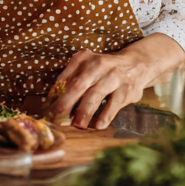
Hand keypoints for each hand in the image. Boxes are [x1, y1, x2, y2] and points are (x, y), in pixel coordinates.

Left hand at [48, 34, 184, 129]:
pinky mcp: (126, 89)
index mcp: (83, 59)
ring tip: (78, 125)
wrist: (137, 64)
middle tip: (58, 119)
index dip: (55, 96)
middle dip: (66, 104)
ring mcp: (113, 77)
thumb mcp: (86, 67)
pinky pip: (113, 104)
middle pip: (78, 85)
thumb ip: (70, 81)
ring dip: (84, 112)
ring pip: (95, 95)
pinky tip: (98, 126)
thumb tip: (51, 103)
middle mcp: (97, 65)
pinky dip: (105, 116)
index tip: (47, 111)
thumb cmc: (104, 70)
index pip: (64, 79)